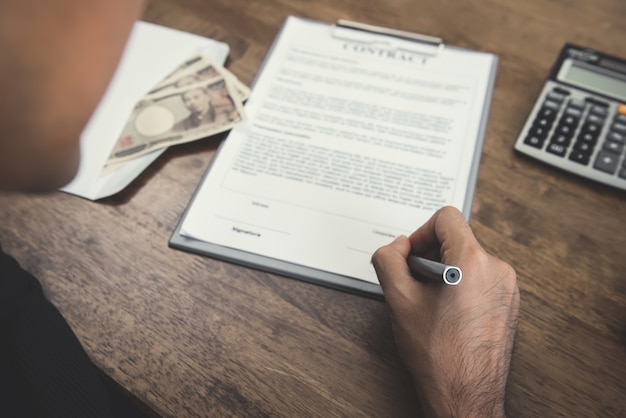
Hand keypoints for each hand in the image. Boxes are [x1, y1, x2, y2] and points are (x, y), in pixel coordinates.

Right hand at [372, 206, 518, 417]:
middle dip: (430, 256)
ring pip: (468, 260)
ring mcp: (508, 288)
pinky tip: (446, 313)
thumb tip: (397, 246)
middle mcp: (498, 270)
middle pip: (457, 240)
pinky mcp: (510, 303)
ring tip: (430, 303)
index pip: (446, 218)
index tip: (411, 256)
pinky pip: (481, 279)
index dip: (420, 232)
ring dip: (444, 272)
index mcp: (473, 262)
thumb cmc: (439, 355)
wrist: (466, 395)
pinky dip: (460, 286)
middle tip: (414, 284)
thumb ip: (389, 260)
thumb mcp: (399, 300)